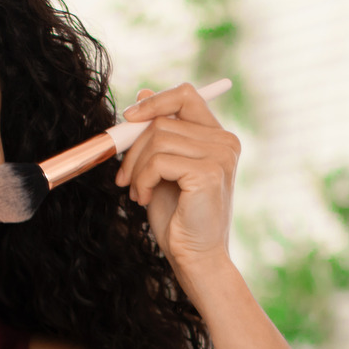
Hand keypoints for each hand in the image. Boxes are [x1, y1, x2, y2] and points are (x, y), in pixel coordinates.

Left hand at [114, 83, 240, 270]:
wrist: (194, 255)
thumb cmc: (177, 214)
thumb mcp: (161, 167)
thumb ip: (157, 133)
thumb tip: (142, 92)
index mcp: (216, 136)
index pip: (185, 95)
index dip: (154, 101)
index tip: (128, 118)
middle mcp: (224, 141)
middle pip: (161, 121)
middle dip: (133, 149)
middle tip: (123, 179)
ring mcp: (220, 155)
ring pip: (156, 139)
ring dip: (135, 169)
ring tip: (138, 192)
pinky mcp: (209, 173)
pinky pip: (158, 161)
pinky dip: (142, 180)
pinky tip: (145, 199)